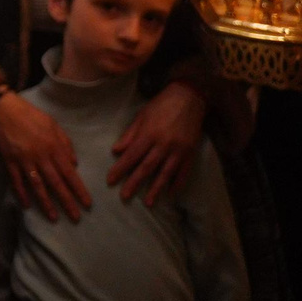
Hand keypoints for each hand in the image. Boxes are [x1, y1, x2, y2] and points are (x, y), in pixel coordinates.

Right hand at [0, 90, 89, 221]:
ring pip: (37, 185)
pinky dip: (21, 193)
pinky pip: (16, 180)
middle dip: (67, 201)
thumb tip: (74, 164)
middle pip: (56, 183)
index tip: (87, 204)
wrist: (2, 107)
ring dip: (46, 203)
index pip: (70, 173)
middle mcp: (41, 156)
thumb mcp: (53, 124)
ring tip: (54, 217)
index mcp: (54, 147)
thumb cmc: (30, 114)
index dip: (79, 190)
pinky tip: (27, 205)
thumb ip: (65, 143)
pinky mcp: (9, 160)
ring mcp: (24, 159)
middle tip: (76, 218)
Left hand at [110, 81, 205, 203]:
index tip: (110, 181)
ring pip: (165, 173)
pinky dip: (177, 183)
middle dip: (134, 183)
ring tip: (148, 202)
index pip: (131, 156)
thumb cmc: (161, 105)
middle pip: (146, 167)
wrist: (189, 98)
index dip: (120, 169)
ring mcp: (179, 150)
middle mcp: (164, 144)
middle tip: (124, 197)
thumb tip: (116, 151)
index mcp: (149, 134)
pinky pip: (184, 171)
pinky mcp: (191, 152)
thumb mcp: (141, 116)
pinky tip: (170, 193)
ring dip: (156, 188)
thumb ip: (130, 135)